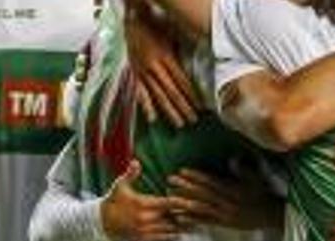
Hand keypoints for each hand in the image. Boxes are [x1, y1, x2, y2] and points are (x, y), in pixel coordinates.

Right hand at [100, 161, 194, 240]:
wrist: (99, 223)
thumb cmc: (112, 203)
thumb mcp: (120, 186)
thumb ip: (130, 174)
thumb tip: (136, 162)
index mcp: (143, 204)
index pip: (169, 203)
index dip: (183, 202)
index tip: (194, 201)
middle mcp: (146, 219)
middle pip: (173, 218)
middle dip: (186, 216)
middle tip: (200, 214)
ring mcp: (145, 231)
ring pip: (169, 230)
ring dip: (182, 228)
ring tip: (196, 226)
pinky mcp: (142, 240)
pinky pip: (161, 240)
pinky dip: (172, 237)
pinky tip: (181, 235)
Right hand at [126, 5, 201, 126]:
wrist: (132, 23)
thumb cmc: (156, 28)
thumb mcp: (172, 38)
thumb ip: (183, 54)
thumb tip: (201, 68)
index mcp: (166, 58)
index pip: (182, 82)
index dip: (192, 95)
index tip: (201, 106)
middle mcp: (154, 67)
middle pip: (172, 92)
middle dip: (184, 107)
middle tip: (194, 120)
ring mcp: (143, 73)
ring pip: (158, 96)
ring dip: (169, 111)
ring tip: (179, 124)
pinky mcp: (134, 75)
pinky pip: (140, 93)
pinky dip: (146, 106)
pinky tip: (152, 119)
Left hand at [166, 160, 284, 230]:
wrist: (271, 216)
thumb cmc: (263, 195)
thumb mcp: (256, 180)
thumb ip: (244, 170)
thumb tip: (232, 159)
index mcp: (234, 190)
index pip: (212, 182)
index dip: (196, 176)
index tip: (182, 170)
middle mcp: (227, 202)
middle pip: (203, 194)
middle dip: (185, 187)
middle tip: (169, 181)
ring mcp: (225, 214)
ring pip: (201, 208)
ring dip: (185, 203)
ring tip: (170, 198)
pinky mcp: (224, 224)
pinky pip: (206, 222)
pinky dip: (193, 220)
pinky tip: (180, 217)